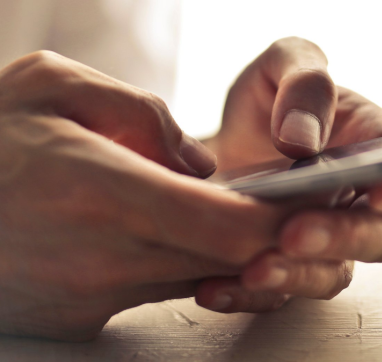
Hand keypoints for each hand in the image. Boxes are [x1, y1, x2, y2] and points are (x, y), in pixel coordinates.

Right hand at [0, 52, 296, 340]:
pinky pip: (161, 289)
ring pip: (200, 277)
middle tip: (298, 207)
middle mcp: (102, 257)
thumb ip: (139, 113)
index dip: (280, 217)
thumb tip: (198, 163)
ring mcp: (91, 298)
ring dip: (230, 249)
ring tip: (240, 212)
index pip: (229, 225)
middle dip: (271, 236)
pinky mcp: (81, 319)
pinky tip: (177, 231)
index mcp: (101, 192)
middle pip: (227, 259)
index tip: (308, 200)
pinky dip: (186, 263)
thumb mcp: (49, 85)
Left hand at [196, 37, 381, 312]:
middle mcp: (360, 203)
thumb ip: (304, 82)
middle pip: (380, 235)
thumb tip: (301, 141)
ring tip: (254, 268)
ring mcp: (325, 241)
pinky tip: (213, 287)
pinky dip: (247, 294)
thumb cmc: (267, 100)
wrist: (219, 143)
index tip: (380, 190)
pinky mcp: (286, 267)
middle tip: (295, 231)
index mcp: (378, 149)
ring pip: (334, 274)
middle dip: (342, 237)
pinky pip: (278, 293)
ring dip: (299, 275)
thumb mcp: (282, 65)